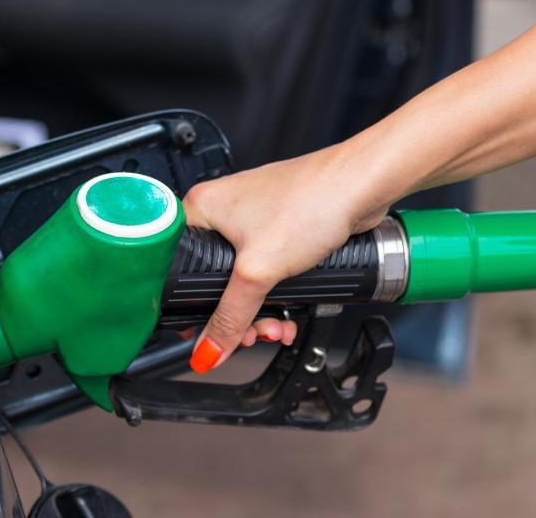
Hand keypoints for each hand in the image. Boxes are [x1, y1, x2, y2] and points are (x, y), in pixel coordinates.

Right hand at [182, 144, 389, 373]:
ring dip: (260, 312)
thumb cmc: (311, 200)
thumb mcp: (259, 271)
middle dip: (236, 316)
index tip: (200, 330)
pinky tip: (289, 313)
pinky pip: (266, 273)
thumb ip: (230, 317)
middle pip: (212, 280)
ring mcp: (252, 220)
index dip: (186, 303)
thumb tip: (208, 350)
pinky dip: (276, 296)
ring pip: (243, 281)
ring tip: (277, 326)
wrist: (362, 185)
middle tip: (250, 334)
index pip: (173, 265)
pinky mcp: (279, 230)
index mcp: (201, 208)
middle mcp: (223, 211)